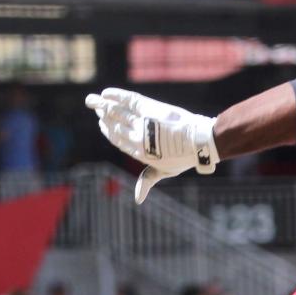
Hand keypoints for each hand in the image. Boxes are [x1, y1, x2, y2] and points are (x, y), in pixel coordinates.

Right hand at [84, 88, 217, 203]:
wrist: (199, 141)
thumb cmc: (184, 157)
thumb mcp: (164, 171)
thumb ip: (147, 180)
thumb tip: (137, 200)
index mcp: (139, 153)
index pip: (117, 140)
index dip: (108, 131)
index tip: (101, 124)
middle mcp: (137, 138)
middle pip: (114, 125)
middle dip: (103, 116)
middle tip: (96, 107)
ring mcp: (142, 123)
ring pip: (117, 112)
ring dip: (104, 105)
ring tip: (96, 100)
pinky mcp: (149, 109)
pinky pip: (127, 100)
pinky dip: (115, 95)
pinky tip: (106, 94)